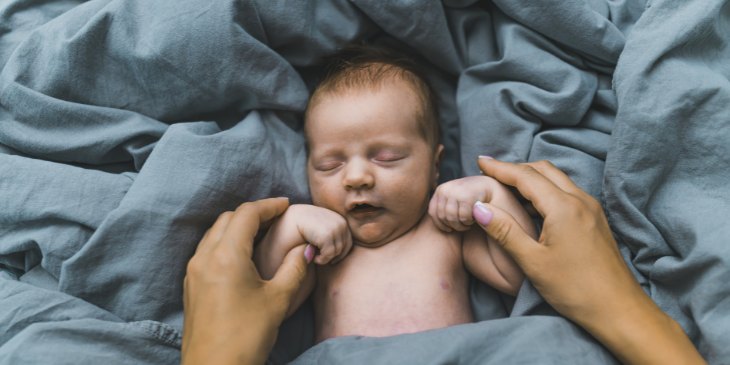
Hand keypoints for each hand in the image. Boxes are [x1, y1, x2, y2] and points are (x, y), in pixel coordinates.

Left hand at [182, 198, 309, 364]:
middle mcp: (204, 257)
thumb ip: (295, 269)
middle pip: (228, 219)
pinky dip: (225, 243)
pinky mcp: (191, 286)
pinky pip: (206, 251)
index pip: (247, 214)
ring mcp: (193, 272)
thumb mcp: (278, 300)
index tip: (285, 204)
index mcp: (226, 255)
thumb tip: (306, 250)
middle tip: (276, 218)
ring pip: (214, 234)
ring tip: (261, 235)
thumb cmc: (247, 336)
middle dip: (252, 214)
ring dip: (237, 228)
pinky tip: (242, 258)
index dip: (268, 205)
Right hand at [285, 204, 352, 264]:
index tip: (332, 260)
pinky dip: (321, 260)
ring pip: (336, 253)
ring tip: (315, 255)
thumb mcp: (323, 228)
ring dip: (326, 258)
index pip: (348, 242)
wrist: (293, 218)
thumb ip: (332, 236)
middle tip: (320, 258)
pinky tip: (313, 257)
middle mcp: (341, 223)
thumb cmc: (306, 225)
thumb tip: (339, 255)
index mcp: (341, 221)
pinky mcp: (327, 235)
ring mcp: (336, 228)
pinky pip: (328, 255)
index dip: (341, 254)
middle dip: (332, 256)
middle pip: (344, 248)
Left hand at [428, 175, 501, 231]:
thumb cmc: (473, 201)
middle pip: (441, 217)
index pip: (432, 212)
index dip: (441, 224)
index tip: (451, 229)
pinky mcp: (466, 195)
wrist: (494, 189)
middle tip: (465, 223)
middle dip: (454, 225)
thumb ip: (445, 207)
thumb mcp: (455, 203)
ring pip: (450, 218)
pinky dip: (470, 221)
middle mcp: (444, 188)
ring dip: (462, 224)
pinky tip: (476, 216)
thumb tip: (433, 218)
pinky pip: (463, 217)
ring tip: (470, 220)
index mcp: (440, 190)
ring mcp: (454, 190)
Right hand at [473, 157, 704, 364]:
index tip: (480, 162)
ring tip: (507, 185)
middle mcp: (580, 200)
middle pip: (543, 170)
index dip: (500, 168)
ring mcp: (591, 208)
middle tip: (491, 171)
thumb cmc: (575, 289)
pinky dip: (545, 190)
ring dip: (531, 177)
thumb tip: (479, 208)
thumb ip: (505, 231)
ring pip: (557, 179)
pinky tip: (531, 205)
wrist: (619, 309)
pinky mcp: (595, 219)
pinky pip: (566, 192)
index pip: (526, 176)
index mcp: (563, 207)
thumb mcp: (532, 261)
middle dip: (515, 167)